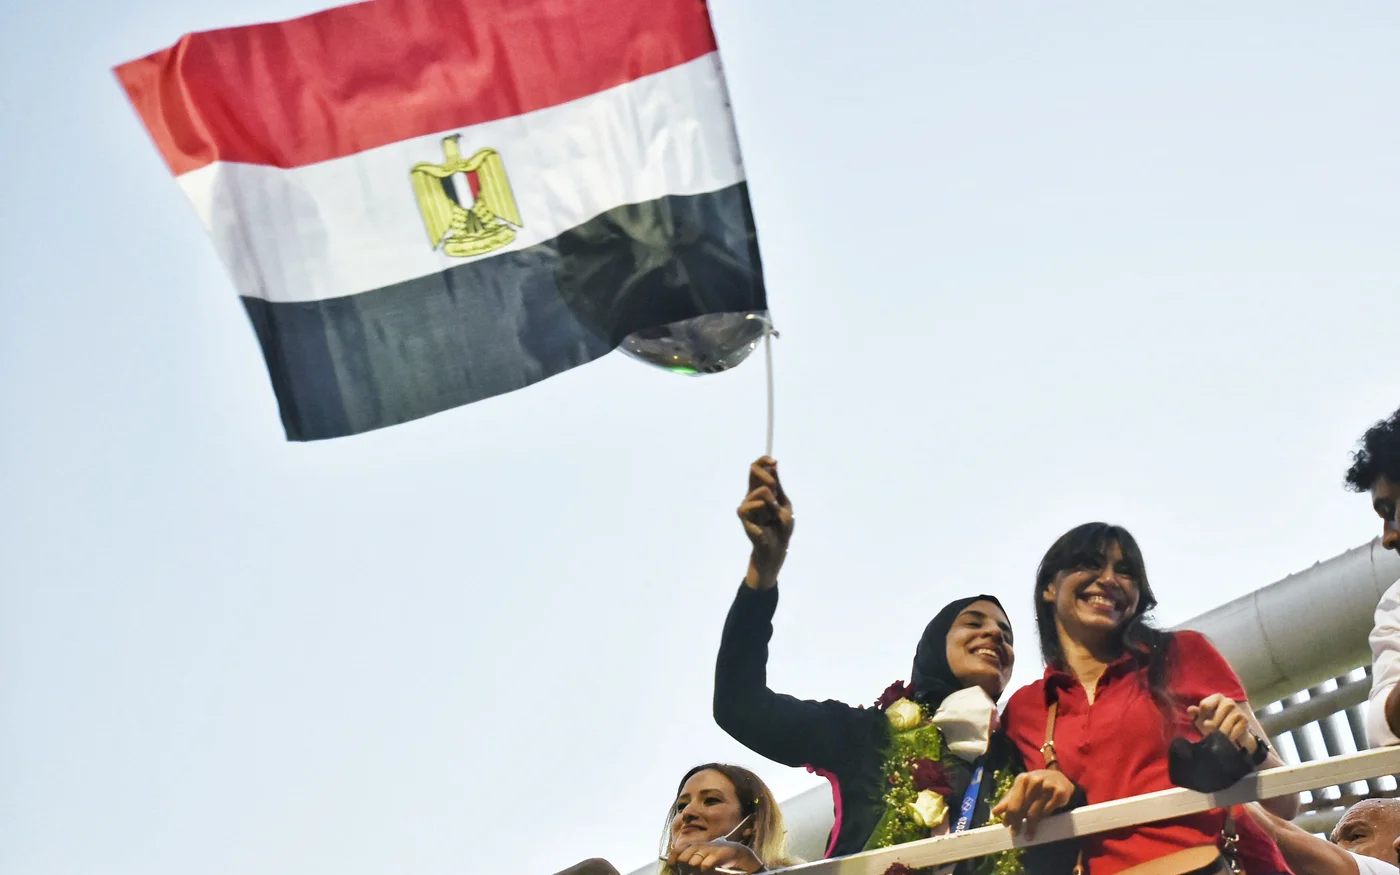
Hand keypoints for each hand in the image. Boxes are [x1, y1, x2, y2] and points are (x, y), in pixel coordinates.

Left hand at [667, 839, 763, 873]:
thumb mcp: (698, 858)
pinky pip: (704, 866)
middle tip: (691, 870)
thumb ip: (687, 862)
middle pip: (682, 859)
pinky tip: (709, 868)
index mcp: (691, 846)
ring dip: (695, 869)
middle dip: (685, 867)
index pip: (675, 852)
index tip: (674, 868)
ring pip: (692, 863)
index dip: (673, 861)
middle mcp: (697, 846)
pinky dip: (705, 869)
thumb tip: (674, 869)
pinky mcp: (717, 854)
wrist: (733, 852)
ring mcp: (707, 849)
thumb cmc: (712, 857)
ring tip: (701, 869)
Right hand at [738, 457, 792, 589]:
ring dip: (772, 502)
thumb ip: (778, 486)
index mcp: (763, 490)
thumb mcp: (784, 504)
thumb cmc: (781, 528)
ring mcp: (747, 505)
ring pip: (759, 490)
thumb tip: (774, 466)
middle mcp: (752, 494)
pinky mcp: (744, 517)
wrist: (778, 548)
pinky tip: (766, 518)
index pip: (758, 468)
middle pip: (752, 470)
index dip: (763, 461)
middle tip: (775, 487)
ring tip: (774, 515)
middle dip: (766, 475)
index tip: (773, 461)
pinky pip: (749, 505)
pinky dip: (761, 509)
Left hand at [991, 769, 1076, 838]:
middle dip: (1017, 822)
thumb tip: (995, 812)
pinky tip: (1041, 825)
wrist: (1060, 778)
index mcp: (1023, 779)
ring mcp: (1048, 786)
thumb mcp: (1023, 787)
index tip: (1005, 825)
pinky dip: (1043, 819)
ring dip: (1030, 826)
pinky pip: (1048, 811)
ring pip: (1035, 812)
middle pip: (1023, 808)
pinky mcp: (1059, 793)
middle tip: (1015, 833)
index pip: (1013, 801)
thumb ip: (1009, 799)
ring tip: (1028, 835)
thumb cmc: (1037, 785)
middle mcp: (1034, 781)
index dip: (1008, 814)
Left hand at [1188, 694, 1257, 755]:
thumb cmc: (1215, 723)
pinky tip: (1228, 738)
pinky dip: (1230, 736)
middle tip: (1209, 733)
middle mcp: (1228, 701)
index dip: (1201, 716)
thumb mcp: (1203, 718)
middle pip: (1216, 715)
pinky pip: (1235, 730)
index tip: (1202, 723)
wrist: (1234, 733)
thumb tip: (1190, 710)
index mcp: (1216, 697)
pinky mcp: (1244, 720)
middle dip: (1212, 726)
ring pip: (1226, 724)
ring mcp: (1238, 710)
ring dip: (1221, 733)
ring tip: (1218, 737)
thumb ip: (1195, 713)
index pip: (1205, 705)